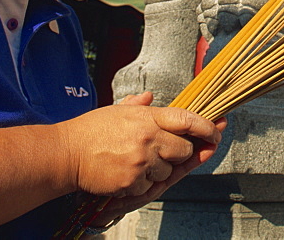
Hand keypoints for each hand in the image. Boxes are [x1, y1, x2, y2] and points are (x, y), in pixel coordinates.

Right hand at [56, 91, 223, 200]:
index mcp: (146, 117)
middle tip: (165, 151)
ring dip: (160, 170)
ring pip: (168, 171)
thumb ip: (138, 105)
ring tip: (136, 161)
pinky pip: (149, 186)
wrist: (65, 153)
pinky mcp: (131, 181)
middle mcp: (148, 138)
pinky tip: (127, 173)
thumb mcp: (116, 110)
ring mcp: (141, 161)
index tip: (217, 128)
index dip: (206, 126)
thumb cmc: (90, 130)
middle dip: (181, 153)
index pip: (186, 119)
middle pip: (184, 149)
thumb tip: (151, 96)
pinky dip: (142, 184)